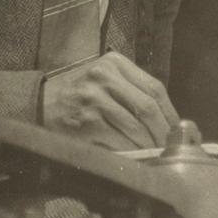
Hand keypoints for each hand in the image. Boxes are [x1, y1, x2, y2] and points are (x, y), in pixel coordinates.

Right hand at [41, 52, 178, 150]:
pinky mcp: (84, 122)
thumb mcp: (106, 78)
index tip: (178, 127)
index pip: (154, 88)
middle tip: (170, 143)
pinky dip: (131, 150)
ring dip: (149, 143)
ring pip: (134, 126)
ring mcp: (92, 100)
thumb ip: (134, 89)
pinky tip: (136, 154)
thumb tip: (169, 119)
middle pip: (147, 107)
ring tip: (155, 151)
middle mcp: (102, 77)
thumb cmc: (81, 93)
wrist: (38, 102)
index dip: (170, 110)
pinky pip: (118, 140)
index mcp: (114, 63)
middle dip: (163, 130)